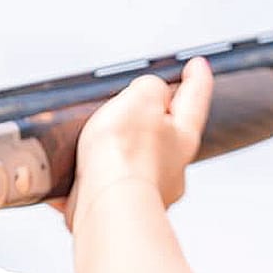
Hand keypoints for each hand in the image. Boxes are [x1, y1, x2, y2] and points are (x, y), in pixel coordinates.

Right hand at [52, 56, 213, 229]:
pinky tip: (75, 170)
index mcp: (184, 137)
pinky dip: (91, 175)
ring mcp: (147, 190)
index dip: (197, 78)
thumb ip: (150, 88)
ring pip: (134, 161)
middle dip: (153, 117)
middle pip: (166, 134)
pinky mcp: (119, 207)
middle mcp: (171, 167)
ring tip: (95, 139)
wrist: (106, 206)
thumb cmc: (125, 157)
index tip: (198, 65)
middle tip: (140, 102)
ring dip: (118, 149)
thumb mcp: (142, 97)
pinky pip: (105, 184)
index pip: (196, 98)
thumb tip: (149, 95)